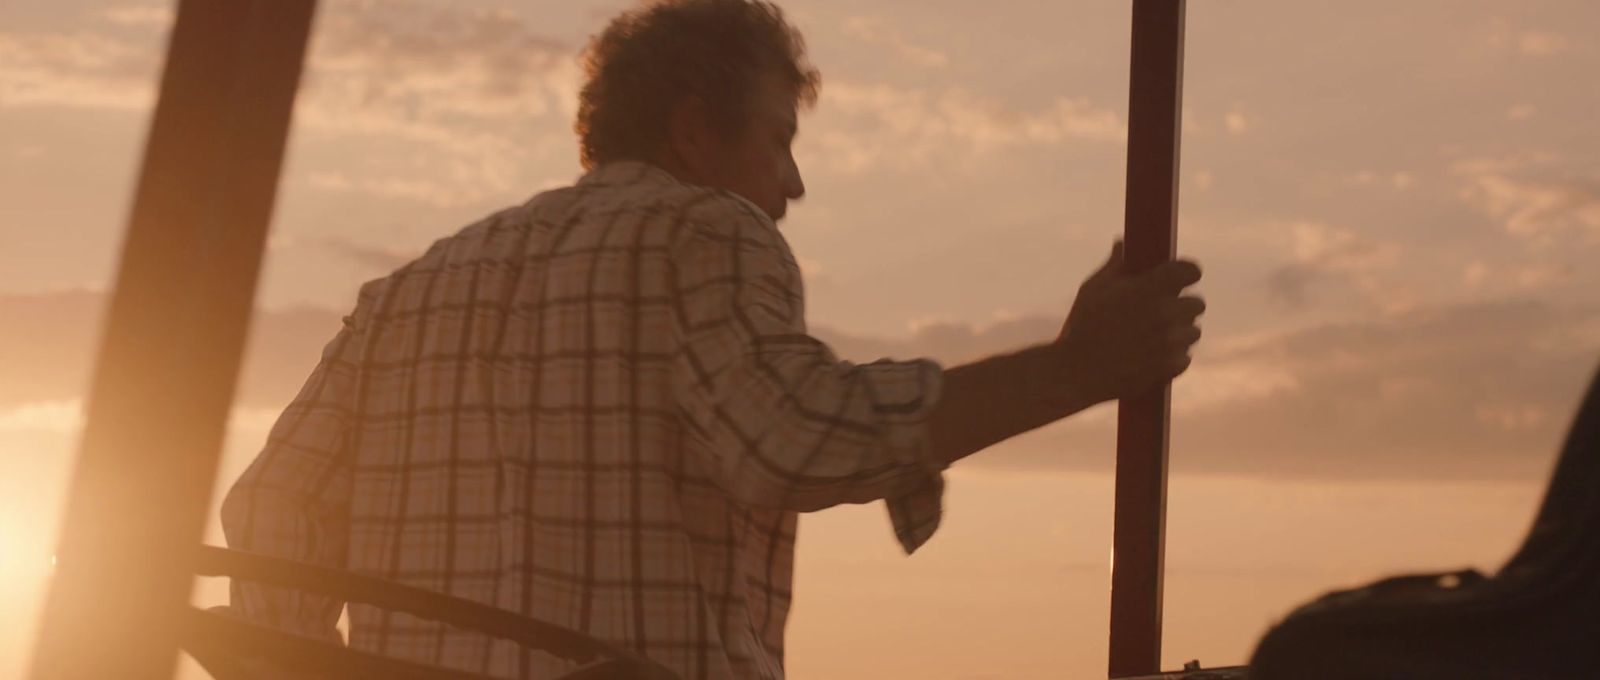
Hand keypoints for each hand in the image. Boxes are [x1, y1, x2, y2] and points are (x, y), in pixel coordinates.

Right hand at [1055, 240, 1204, 404]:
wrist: (1073, 374)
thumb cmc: (1081, 328)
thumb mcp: (1092, 290)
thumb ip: (1115, 266)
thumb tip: (1122, 244)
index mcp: (1148, 288)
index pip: (1190, 270)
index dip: (1186, 273)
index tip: (1180, 279)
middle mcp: (1165, 312)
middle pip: (1197, 303)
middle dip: (1180, 307)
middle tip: (1160, 314)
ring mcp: (1170, 342)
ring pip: (1192, 332)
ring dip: (1178, 334)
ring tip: (1151, 339)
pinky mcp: (1171, 367)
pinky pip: (1185, 358)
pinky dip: (1172, 359)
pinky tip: (1149, 358)